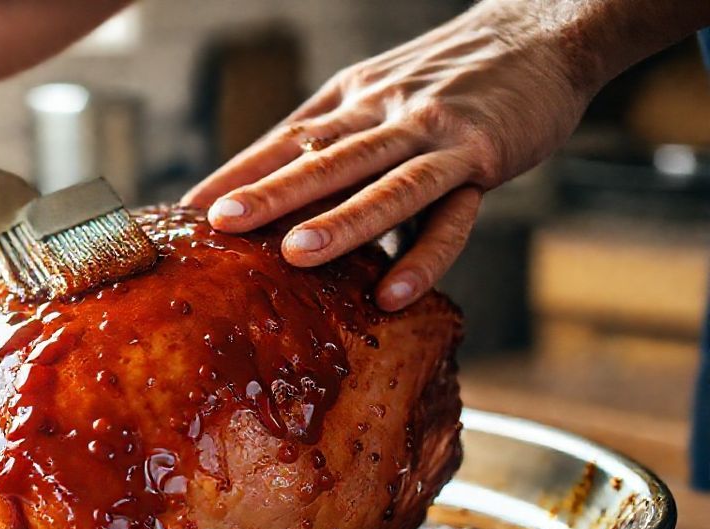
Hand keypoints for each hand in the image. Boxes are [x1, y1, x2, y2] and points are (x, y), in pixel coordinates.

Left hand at [182, 2, 599, 310]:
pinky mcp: (483, 156)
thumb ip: (330, 133)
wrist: (541, 33)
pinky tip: (391, 294)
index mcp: (351, 99)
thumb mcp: (378, 90)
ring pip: (380, 181)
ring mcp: (435, 134)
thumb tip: (266, 183)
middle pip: (321, 156)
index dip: (235, 174)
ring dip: (338, 220)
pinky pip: (450, 215)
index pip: (284, 140)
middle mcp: (384, 113)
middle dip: (268, 193)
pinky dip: (423, 257)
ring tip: (293, 255)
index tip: (187, 212)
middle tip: (219, 225)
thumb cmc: (448, 77)